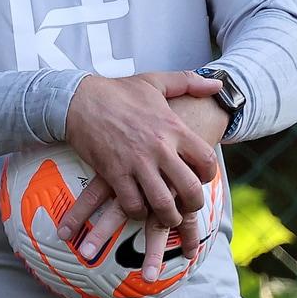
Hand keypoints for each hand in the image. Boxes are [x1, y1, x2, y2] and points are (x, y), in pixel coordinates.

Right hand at [59, 70, 220, 233]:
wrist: (79, 99)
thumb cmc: (117, 91)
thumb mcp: (155, 82)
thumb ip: (189, 81)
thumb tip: (217, 86)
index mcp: (172, 128)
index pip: (206, 160)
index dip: (208, 175)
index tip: (199, 178)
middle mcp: (158, 148)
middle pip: (189, 189)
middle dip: (193, 204)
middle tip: (188, 206)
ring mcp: (136, 163)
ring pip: (163, 203)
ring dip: (168, 216)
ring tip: (167, 215)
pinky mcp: (114, 173)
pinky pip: (132, 204)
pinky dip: (138, 212)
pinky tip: (138, 208)